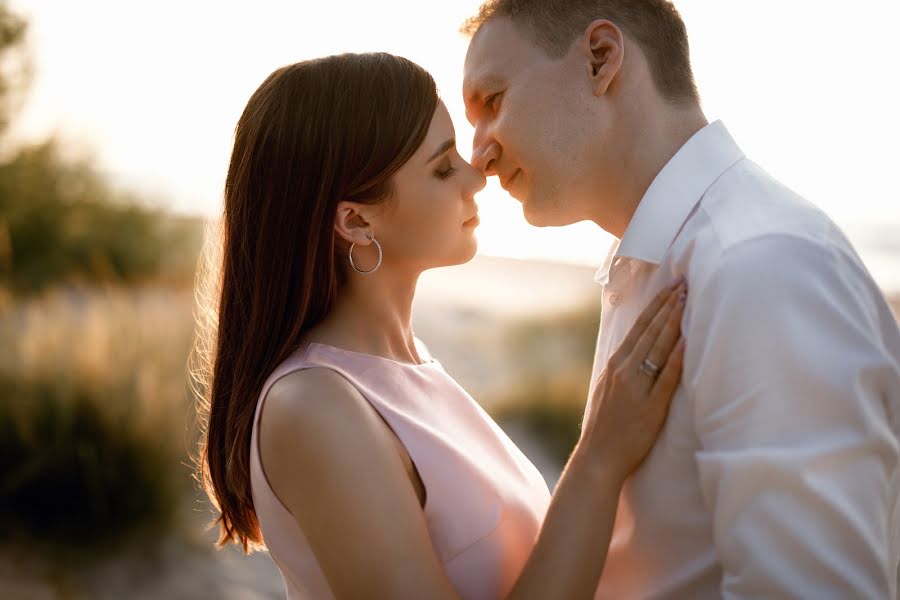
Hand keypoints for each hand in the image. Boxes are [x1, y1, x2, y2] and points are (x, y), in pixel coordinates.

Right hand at [578, 279, 686, 483]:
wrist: (598, 457)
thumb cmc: (606, 426)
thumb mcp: (609, 388)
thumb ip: (624, 368)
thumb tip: (640, 349)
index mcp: (614, 364)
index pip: (639, 327)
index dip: (656, 306)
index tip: (670, 287)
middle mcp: (623, 370)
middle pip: (649, 331)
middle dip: (667, 305)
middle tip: (683, 283)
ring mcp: (636, 387)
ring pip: (657, 347)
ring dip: (673, 322)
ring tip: (686, 300)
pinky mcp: (650, 406)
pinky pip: (666, 377)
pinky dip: (677, 358)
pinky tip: (687, 341)